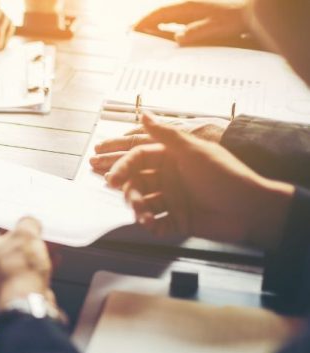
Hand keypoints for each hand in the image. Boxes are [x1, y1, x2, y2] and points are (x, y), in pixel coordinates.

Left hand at [0, 215, 57, 309]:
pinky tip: (48, 260)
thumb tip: (30, 223)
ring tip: (40, 244)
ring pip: (5, 261)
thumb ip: (27, 224)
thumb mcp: (25, 235)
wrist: (27, 305)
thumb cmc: (16, 273)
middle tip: (17, 228)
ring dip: (22, 252)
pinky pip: (17, 275)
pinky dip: (30, 267)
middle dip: (5, 237)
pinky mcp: (6, 294)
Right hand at [105, 113, 293, 247]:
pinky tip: (154, 226)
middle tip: (132, 202)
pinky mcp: (180, 220)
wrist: (251, 209)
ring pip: (145, 204)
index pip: (138, 159)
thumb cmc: (226, 175)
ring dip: (141, 211)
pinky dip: (153, 226)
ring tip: (145, 217)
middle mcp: (171, 177)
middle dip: (130, 193)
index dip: (123, 167)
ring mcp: (174, 199)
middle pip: (137, 183)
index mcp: (172, 158)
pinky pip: (158, 223)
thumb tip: (144, 114)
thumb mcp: (194, 150)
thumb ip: (166, 133)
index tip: (113, 178)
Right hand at [135, 1, 254, 47]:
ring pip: (170, 16)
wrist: (254, 10)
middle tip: (132, 32)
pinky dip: (170, 25)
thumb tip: (177, 38)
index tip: (133, 29)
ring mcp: (195, 8)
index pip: (161, 13)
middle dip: (147, 22)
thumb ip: (195, 32)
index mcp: (189, 6)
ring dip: (157, 24)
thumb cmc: (236, 17)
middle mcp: (190, 5)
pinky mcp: (201, 12)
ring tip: (145, 34)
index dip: (145, 21)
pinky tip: (169, 34)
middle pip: (162, 13)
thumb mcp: (215, 27)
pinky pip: (179, 19)